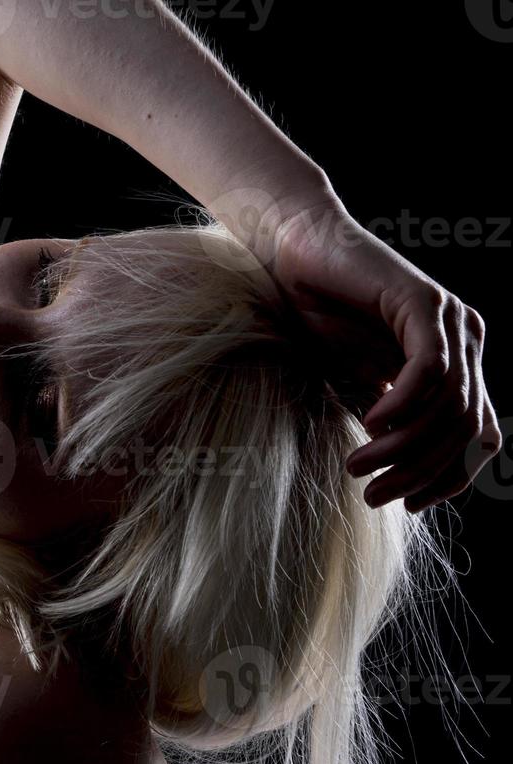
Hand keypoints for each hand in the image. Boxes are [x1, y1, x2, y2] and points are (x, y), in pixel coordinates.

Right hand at [267, 199, 500, 511]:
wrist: (292, 253)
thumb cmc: (317, 314)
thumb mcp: (355, 380)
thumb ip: (385, 418)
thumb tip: (394, 475)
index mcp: (456, 364)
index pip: (476, 438)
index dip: (449, 479)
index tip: (404, 505)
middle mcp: (465, 342)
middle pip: (465, 429)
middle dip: (421, 472)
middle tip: (373, 495)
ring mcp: (450, 321)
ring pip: (450, 406)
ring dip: (403, 448)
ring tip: (358, 466)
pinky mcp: (423, 302)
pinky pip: (428, 369)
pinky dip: (402, 405)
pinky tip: (369, 424)